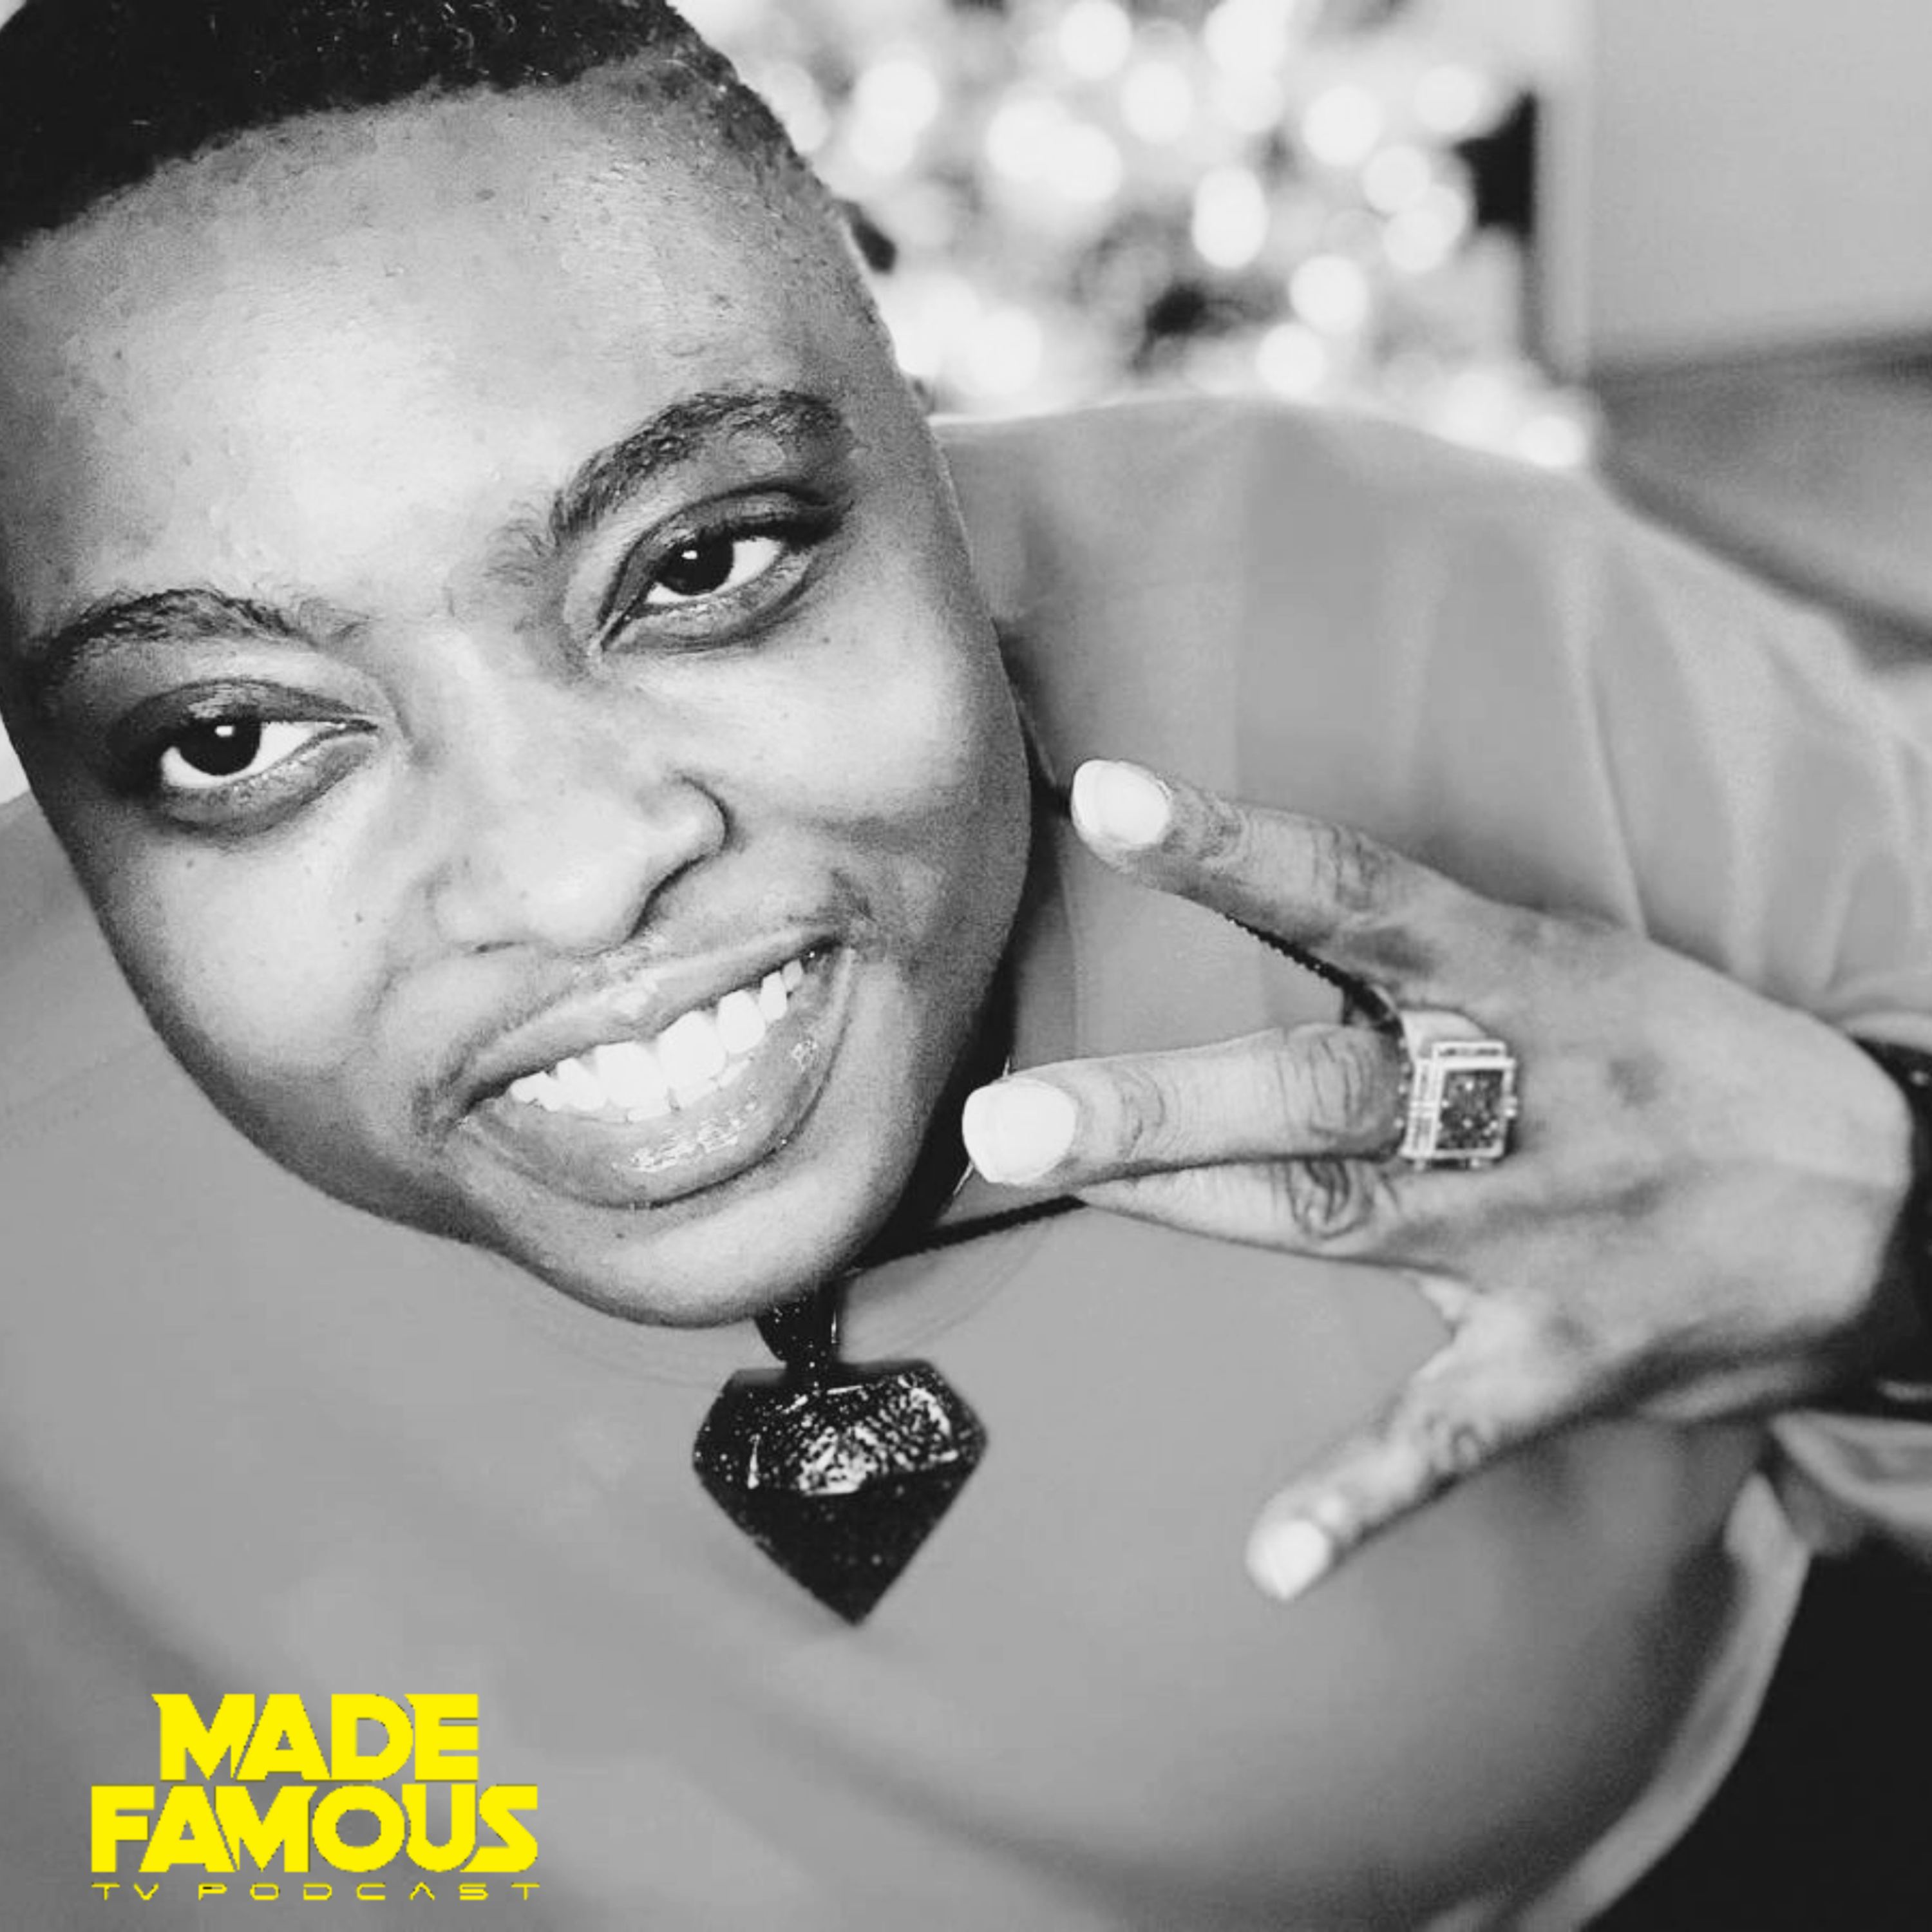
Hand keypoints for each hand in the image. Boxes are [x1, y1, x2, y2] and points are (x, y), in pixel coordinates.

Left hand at [960, 759, 1920, 1602]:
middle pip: (1318, 1087)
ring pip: (1338, 1221)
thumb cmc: (1687, 1061)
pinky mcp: (1564, 1361)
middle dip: (1161, 1100)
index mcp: (1523, 980)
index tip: (1108, 802)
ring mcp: (1537, 1237)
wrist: (1891, 1207)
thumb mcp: (1571, 966)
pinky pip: (1447, 1440)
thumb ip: (1415, 957)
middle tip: (1009, 1114)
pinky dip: (1360, 1500)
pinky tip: (1272, 1560)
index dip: (1233, 847)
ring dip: (1189, 1215)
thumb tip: (1249, 914)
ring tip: (1052, 1192)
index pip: (1357, 895)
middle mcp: (1518, 1101)